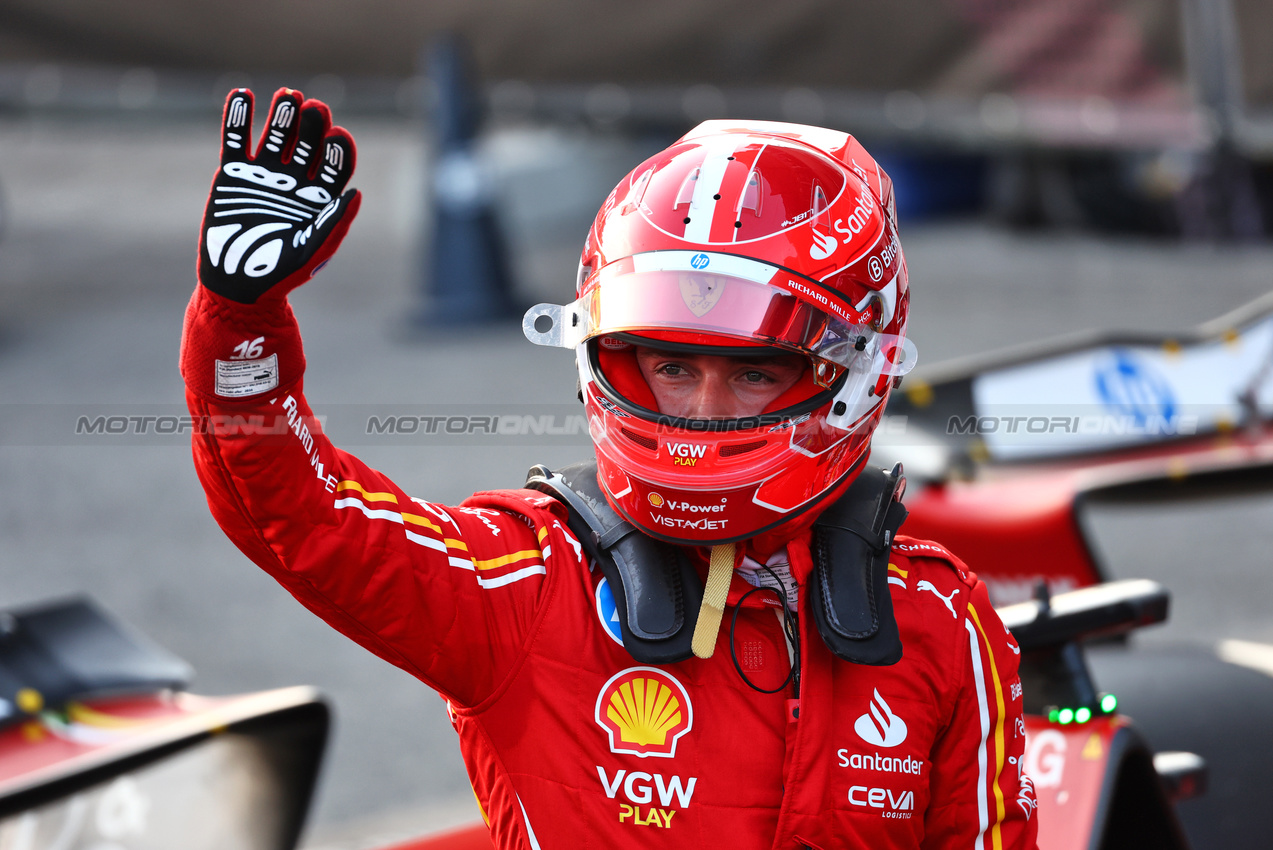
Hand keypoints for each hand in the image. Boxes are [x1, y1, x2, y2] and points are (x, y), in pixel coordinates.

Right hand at [197, 87, 360, 303]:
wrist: (236, 282)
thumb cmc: (280, 273)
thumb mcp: (313, 250)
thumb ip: (335, 223)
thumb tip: (357, 193)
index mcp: (320, 198)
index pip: (335, 164)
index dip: (339, 149)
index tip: (339, 137)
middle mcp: (295, 181)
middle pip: (309, 143)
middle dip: (313, 124)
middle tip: (314, 108)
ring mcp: (265, 174)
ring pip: (277, 135)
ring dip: (283, 114)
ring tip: (288, 97)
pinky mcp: (234, 173)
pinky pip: (236, 138)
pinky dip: (238, 116)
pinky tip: (243, 94)